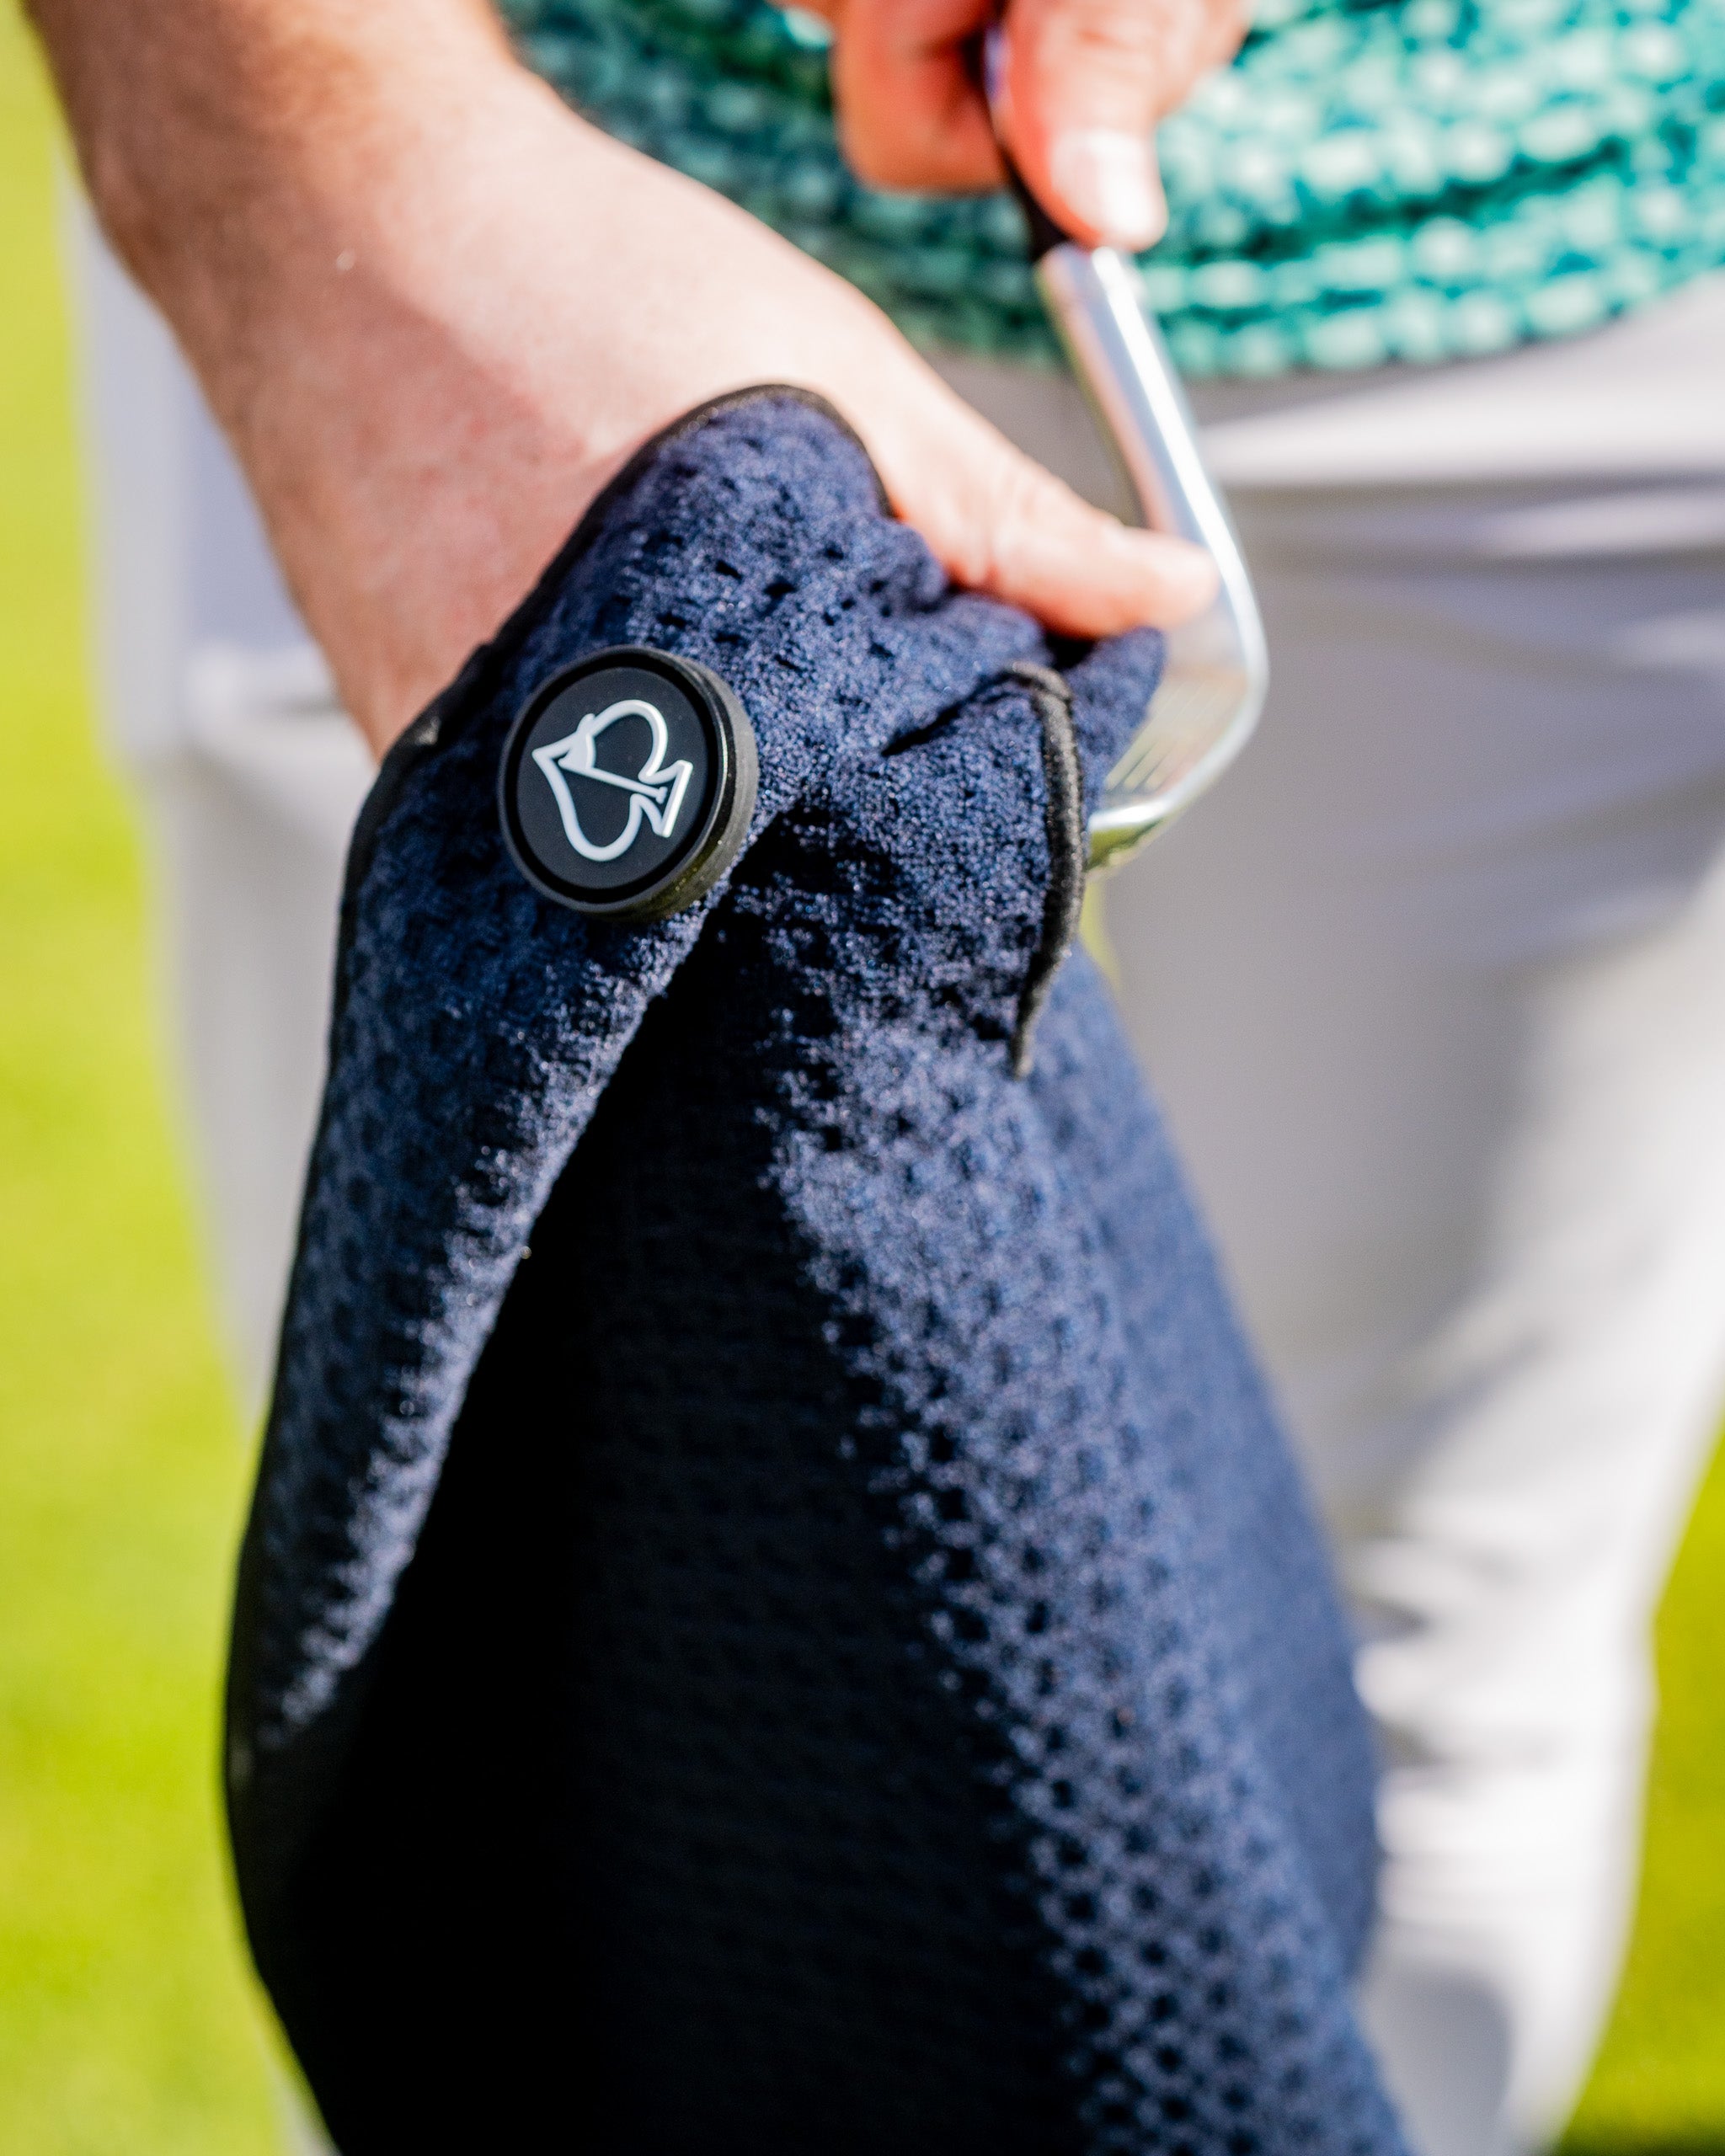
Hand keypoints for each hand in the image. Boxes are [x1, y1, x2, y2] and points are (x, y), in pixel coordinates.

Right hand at [31, 0, 1215, 755]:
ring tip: (727, 683)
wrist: (332, 224)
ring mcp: (465, 788)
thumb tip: (1166, 595)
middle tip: (844, 724)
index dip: (934, 835)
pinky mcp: (406, 764)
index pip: (870, 863)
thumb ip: (1014, 519)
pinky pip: (547, 813)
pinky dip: (611, 769)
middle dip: (827, 829)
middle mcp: (563, 783)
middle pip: (752, 883)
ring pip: (644, 853)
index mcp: (701, 713)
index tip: (968, 788)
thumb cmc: (574, 285)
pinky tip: (629, 678)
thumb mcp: (841, 390)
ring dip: (715, 799)